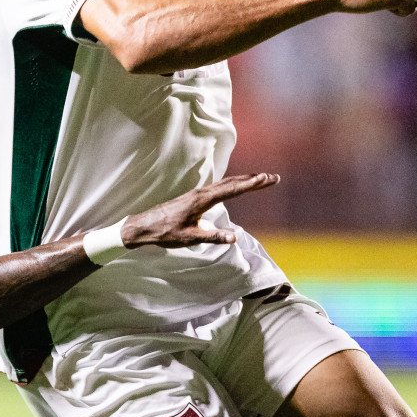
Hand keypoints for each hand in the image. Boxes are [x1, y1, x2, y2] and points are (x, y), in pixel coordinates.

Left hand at [122, 172, 278, 248]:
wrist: (143, 226)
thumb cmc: (165, 233)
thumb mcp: (190, 238)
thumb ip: (212, 236)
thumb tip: (234, 237)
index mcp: (202, 200)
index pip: (233, 190)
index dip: (252, 185)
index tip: (268, 178)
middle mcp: (201, 193)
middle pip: (232, 182)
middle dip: (254, 180)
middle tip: (273, 178)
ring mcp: (197, 194)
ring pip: (226, 183)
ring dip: (244, 180)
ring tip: (261, 179)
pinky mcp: (194, 197)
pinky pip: (219, 187)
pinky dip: (232, 184)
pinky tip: (236, 186)